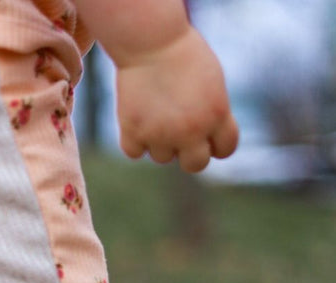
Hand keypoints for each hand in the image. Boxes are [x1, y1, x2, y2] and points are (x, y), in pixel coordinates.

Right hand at [115, 26, 238, 172]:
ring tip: (155, 111)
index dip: (216, 144)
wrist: (150, 39)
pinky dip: (134, 139)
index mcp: (217, 115)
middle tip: (178, 132)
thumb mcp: (212, 83)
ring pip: (162, 157)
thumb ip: (214, 114)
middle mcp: (191, 130)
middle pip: (195, 165)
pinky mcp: (134, 132)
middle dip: (189, 152)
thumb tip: (209, 144)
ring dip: (158, 140)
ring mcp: (161, 134)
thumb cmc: (183, 54)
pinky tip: (137, 117)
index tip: (206, 136)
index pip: (225, 149)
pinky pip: (134, 151)